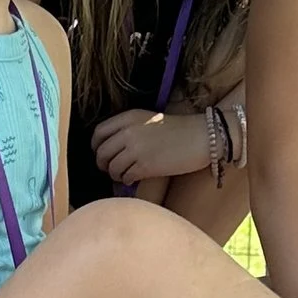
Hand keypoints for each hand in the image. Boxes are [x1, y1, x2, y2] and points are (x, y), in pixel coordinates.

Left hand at [93, 108, 211, 187]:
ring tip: (124, 175)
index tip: (100, 152)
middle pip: (102, 152)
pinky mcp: (145, 166)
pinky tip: (133, 178)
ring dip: (115, 174)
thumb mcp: (149, 120)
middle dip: (102, 164)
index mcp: (129, 117)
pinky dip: (126, 180)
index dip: (96, 146)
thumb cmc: (178, 129)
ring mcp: (136, 149)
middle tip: (109, 169)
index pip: (99, 132)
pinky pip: (125, 177)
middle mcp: (129, 132)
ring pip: (112, 167)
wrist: (201, 136)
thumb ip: (128, 129)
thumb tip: (111, 147)